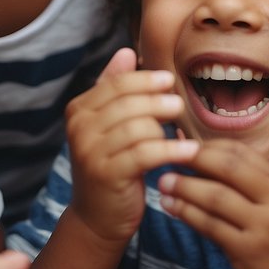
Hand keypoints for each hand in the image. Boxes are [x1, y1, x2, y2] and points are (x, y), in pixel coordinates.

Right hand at [67, 48, 194, 246]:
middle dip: (157, 101)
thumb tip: (128, 51)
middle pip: (127, 103)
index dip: (145, 79)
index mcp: (78, 110)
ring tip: (183, 129)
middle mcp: (79, 128)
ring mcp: (90, 152)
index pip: (116, 84)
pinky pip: (145, 154)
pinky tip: (189, 150)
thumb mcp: (108, 125)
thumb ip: (115, 89)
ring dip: (165, 127)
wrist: (97, 216)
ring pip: (137, 127)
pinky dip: (170, 149)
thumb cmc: (111, 164)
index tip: (169, 80)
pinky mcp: (107, 174)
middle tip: (179, 105)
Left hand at [158, 140, 268, 268]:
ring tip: (163, 183)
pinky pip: (210, 226)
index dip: (205, 144)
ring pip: (214, 197)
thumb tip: (201, 153)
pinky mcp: (248, 251)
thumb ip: (246, 179)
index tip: (181, 143)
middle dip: (192, 158)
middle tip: (164, 155)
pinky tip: (171, 207)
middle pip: (226, 167)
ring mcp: (263, 226)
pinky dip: (186, 214)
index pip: (238, 151)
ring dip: (183, 187)